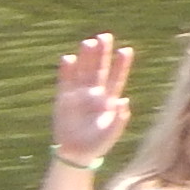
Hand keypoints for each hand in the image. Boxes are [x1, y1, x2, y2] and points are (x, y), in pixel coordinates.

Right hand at [52, 33, 133, 166]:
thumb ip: (119, 119)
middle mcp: (95, 93)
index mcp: (109, 100)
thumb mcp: (112, 134)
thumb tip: (125, 101)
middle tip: (105, 36)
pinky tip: (68, 59)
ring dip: (85, 57)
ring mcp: (79, 94)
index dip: (121, 64)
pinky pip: (65, 81)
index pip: (116, 78)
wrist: (76, 154)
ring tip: (89, 42)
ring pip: (83, 71)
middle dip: (102, 53)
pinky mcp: (63, 98)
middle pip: (99, 69)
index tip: (126, 50)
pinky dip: (66, 70)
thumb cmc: (97, 145)